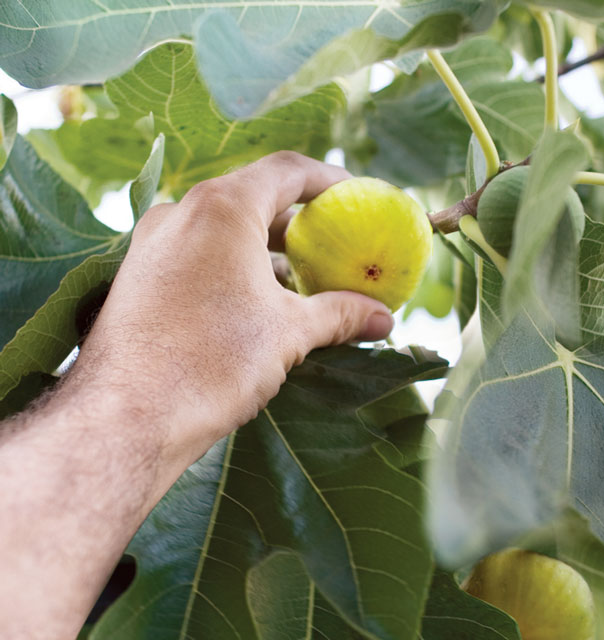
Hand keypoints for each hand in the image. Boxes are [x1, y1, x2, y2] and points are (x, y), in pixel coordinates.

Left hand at [80, 153, 394, 488]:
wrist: (129, 416)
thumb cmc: (214, 365)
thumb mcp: (288, 336)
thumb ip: (339, 316)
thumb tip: (384, 317)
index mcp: (223, 206)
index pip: (287, 171)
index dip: (329, 182)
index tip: (358, 198)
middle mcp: (182, 211)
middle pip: (252, 199)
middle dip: (296, 224)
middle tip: (331, 248)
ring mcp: (153, 243)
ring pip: (220, 233)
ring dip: (262, 255)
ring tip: (296, 291)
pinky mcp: (137, 277)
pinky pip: (194, 259)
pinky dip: (229, 273)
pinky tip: (249, 311)